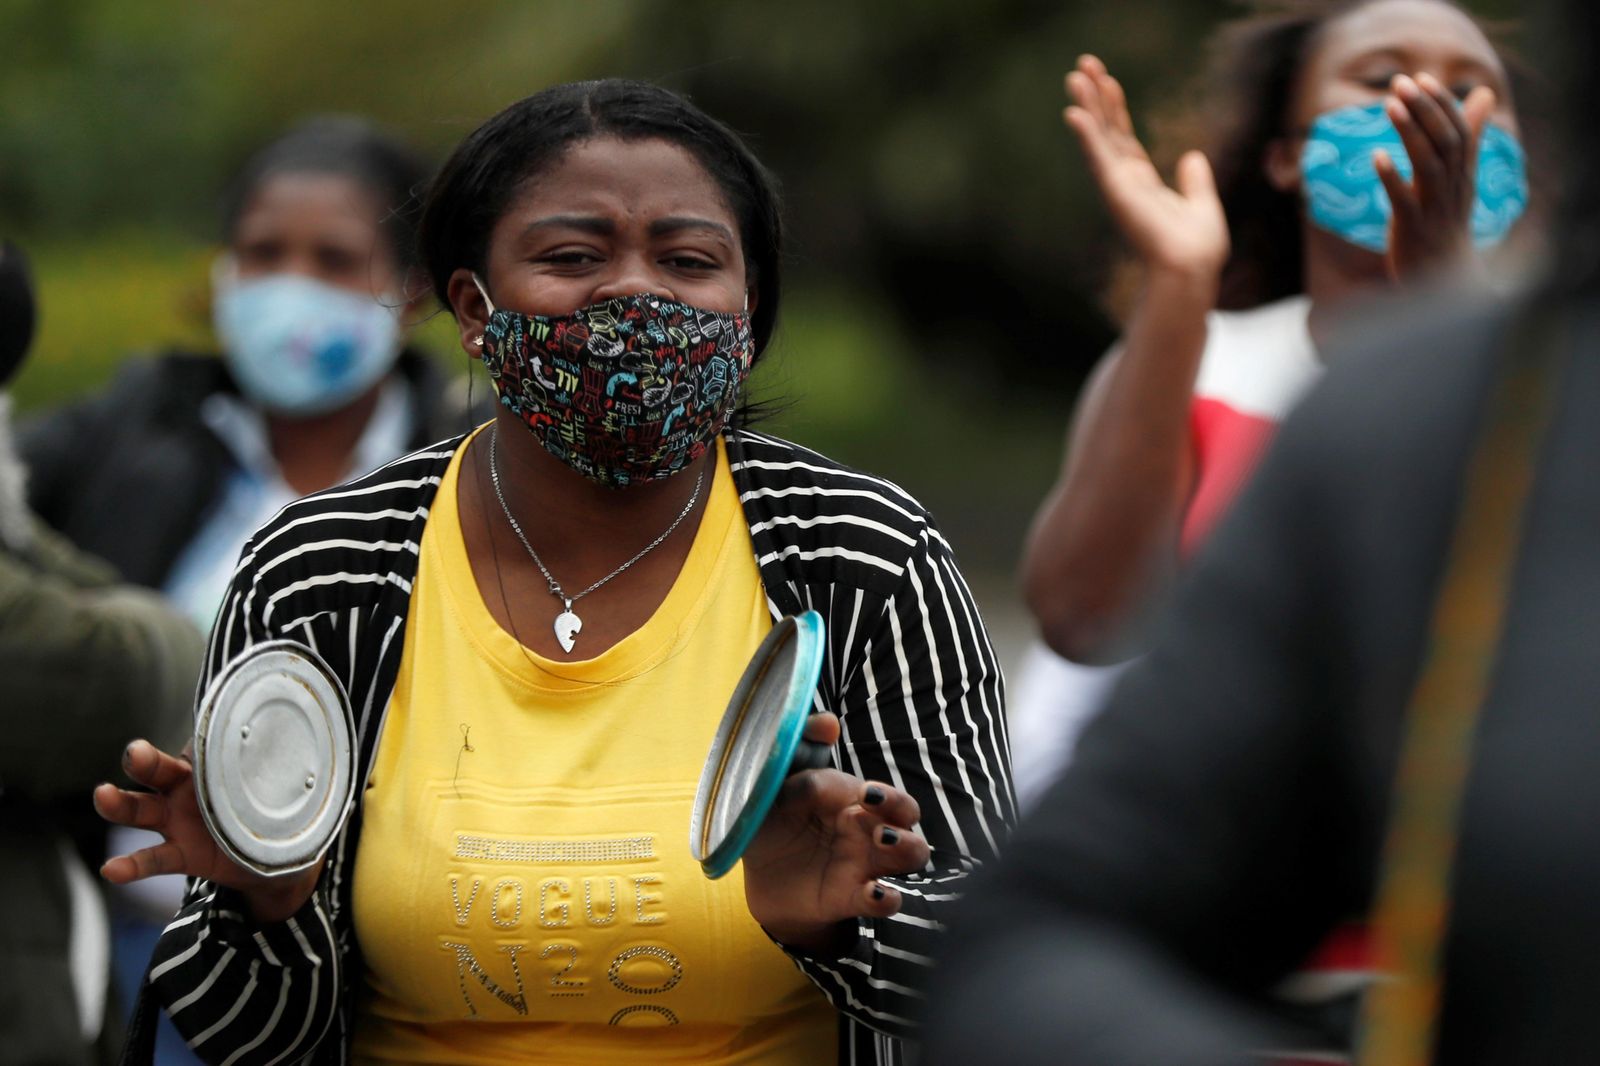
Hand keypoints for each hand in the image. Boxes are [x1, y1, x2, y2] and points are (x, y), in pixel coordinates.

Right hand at [94, 739, 320, 921]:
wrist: (282, 858)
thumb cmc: (283, 806)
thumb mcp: (295, 783)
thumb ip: (303, 762)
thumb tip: (336, 734)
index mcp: (215, 763)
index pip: (201, 743)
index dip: (198, 736)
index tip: (200, 729)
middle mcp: (190, 788)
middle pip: (159, 770)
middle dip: (144, 760)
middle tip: (135, 753)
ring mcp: (180, 821)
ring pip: (143, 809)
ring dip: (120, 803)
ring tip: (102, 795)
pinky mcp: (182, 854)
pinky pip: (153, 859)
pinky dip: (131, 865)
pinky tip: (112, 868)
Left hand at [741, 713, 930, 954]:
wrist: (755, 875)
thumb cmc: (771, 820)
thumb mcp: (775, 786)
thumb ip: (799, 750)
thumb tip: (830, 723)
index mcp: (851, 800)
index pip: (886, 795)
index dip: (885, 795)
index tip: (865, 794)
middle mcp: (865, 828)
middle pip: (909, 817)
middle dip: (901, 811)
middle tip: (875, 811)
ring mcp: (863, 863)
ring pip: (912, 854)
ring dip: (906, 846)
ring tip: (881, 842)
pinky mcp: (853, 897)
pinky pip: (887, 901)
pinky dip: (888, 898)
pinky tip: (874, 893)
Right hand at [1063, 54, 1228, 281]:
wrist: (1192, 268)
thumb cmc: (1197, 248)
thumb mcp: (1202, 205)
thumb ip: (1195, 181)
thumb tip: (1192, 157)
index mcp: (1142, 184)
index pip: (1124, 139)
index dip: (1115, 109)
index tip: (1107, 81)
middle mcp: (1125, 183)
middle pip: (1106, 131)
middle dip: (1095, 98)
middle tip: (1082, 65)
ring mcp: (1118, 187)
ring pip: (1099, 138)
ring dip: (1087, 107)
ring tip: (1076, 75)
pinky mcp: (1117, 192)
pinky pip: (1099, 158)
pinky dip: (1087, 136)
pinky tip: (1075, 113)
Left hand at [1377, 72, 1496, 281]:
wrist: (1443, 276)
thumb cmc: (1448, 220)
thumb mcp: (1460, 177)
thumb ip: (1469, 136)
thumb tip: (1483, 94)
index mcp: (1464, 173)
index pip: (1459, 131)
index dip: (1442, 104)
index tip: (1422, 77)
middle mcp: (1453, 187)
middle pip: (1445, 142)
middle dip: (1424, 109)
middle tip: (1401, 81)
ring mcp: (1434, 207)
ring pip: (1427, 165)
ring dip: (1409, 133)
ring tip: (1390, 106)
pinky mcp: (1412, 228)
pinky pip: (1402, 200)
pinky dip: (1391, 177)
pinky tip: (1376, 156)